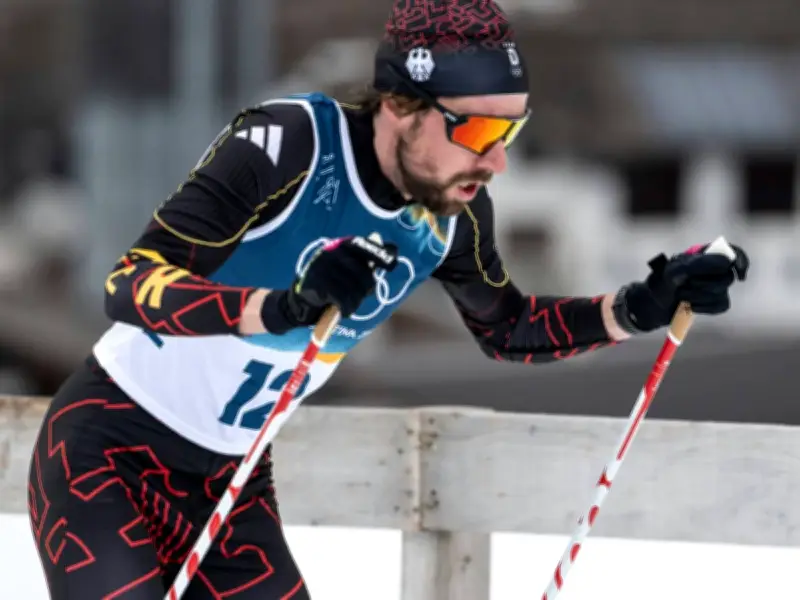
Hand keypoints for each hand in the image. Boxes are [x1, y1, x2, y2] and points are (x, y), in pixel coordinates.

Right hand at [260, 235, 397, 333]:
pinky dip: (346, 309)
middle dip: (366, 289)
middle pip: (362, 272)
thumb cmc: (330, 285)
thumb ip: (367, 259)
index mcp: (338, 246)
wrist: (300, 302)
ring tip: (348, 305)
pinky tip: (343, 311)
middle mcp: (329, 253)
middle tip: (358, 296)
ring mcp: (322, 268)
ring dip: (355, 302)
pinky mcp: (317, 285)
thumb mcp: (348, 270)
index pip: (361, 245)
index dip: (378, 254)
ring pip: (354, 289)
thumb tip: (390, 246)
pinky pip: (343, 299)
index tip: (392, 264)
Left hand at [615, 242, 749, 332]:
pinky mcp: (715, 302)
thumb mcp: (676, 270)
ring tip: (681, 295)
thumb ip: (700, 264)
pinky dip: (703, 307)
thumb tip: (726, 261)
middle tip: (685, 284)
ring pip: (722, 292)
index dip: (739, 260)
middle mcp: (713, 269)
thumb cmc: (661, 283)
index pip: (733, 252)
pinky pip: (721, 306)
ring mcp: (715, 286)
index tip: (738, 271)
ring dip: (698, 296)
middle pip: (727, 277)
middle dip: (704, 284)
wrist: (652, 306)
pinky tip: (689, 306)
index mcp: (705, 255)